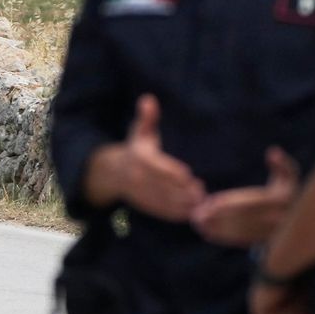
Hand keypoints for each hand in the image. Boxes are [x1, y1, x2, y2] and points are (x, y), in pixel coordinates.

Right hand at [115, 94, 204, 222]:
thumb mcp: (138, 131)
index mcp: (139, 158)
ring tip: (200, 203)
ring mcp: (139, 193)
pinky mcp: (143, 205)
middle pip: (161, 186)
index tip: (189, 175)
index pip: (157, 167)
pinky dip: (174, 214)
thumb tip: (148, 99)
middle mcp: (136, 177)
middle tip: (202, 192)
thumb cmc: (135, 148)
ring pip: (162, 201)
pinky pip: (159, 211)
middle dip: (182, 191)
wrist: (112, 173)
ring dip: (181, 205)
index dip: (172, 172)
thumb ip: (147, 117)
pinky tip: (190, 212)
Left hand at [191, 148, 300, 246]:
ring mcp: (270, 233)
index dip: (229, 202)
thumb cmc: (287, 192)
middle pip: (242, 219)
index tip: (210, 201)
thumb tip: (273, 151)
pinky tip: (207, 233)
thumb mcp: (288, 176)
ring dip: (216, 228)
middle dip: (218, 217)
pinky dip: (223, 237)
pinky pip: (240, 240)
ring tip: (198, 223)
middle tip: (197, 214)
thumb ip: (281, 164)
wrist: (299, 221)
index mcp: (281, 200)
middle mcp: (278, 219)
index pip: (250, 203)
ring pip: (239, 232)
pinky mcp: (262, 243)